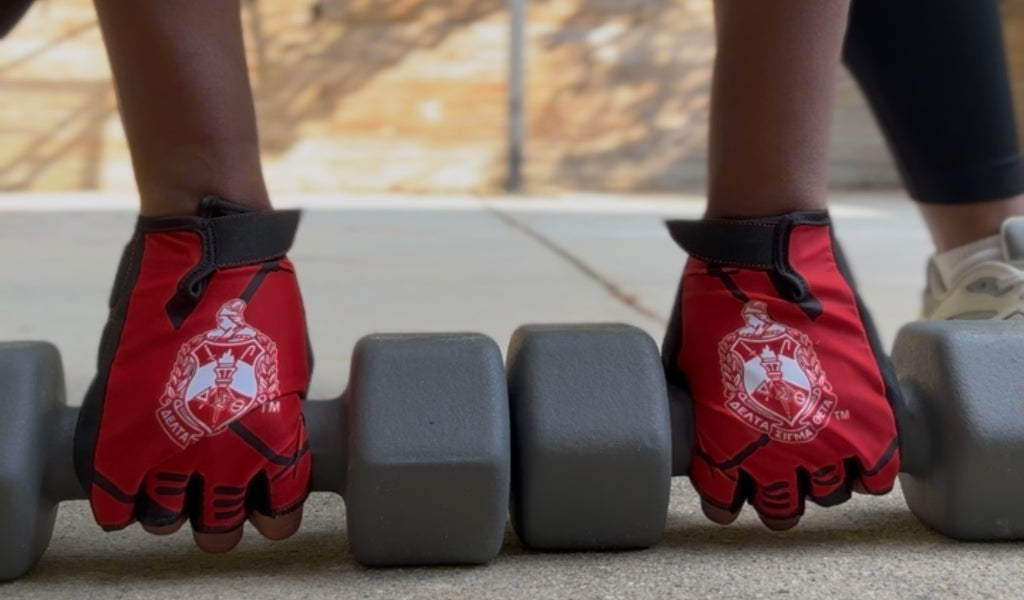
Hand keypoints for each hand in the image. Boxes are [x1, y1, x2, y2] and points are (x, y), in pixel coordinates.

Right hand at [74, 197, 311, 550]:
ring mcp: (168, 438)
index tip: (268, 510)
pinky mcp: (120, 421)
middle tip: (217, 504)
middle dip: (220, 523)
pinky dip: (119, 504)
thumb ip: (280, 419)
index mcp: (276, 437)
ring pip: (165, 521)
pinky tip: (129, 495)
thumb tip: (269, 451)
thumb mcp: (291, 367)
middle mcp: (225, 450)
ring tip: (172, 492)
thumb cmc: (260, 298)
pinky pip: (112, 495)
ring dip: (170, 512)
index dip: (274, 519)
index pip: (279, 516)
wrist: (208, 246)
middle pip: (220, 530)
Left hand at [663, 212, 899, 528]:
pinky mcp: (872, 409)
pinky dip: (870, 470)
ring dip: (821, 484)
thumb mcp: (687, 360)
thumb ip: (695, 404)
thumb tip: (692, 423)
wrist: (765, 252)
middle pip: (782, 511)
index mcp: (724, 442)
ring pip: (831, 496)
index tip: (730, 489)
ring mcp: (828, 431)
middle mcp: (776, 449)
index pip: (725, 504)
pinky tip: (856, 453)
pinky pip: (880, 472)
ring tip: (816, 457)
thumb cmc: (716, 298)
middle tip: (777, 478)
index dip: (726, 501)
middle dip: (776, 500)